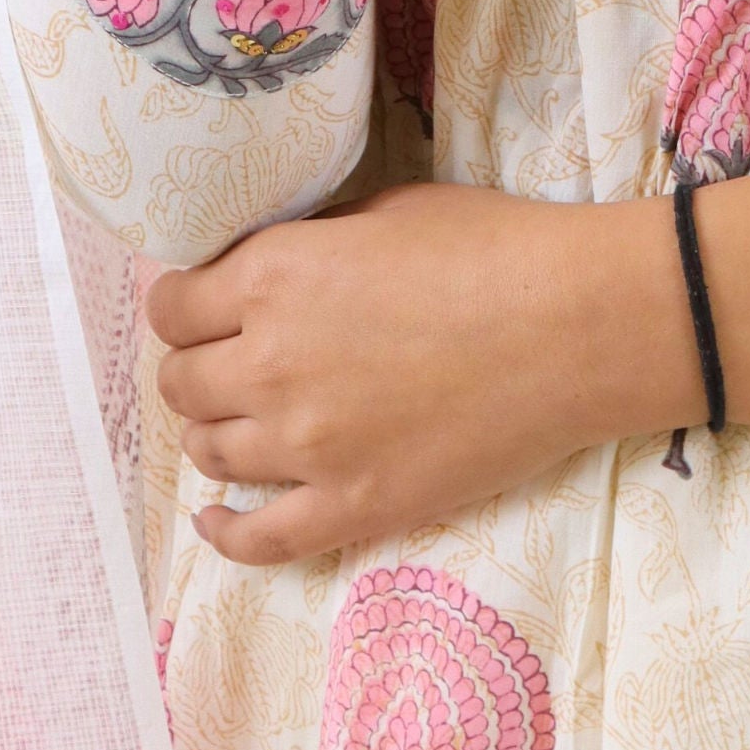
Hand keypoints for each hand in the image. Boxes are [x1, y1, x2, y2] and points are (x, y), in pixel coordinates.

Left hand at [149, 179, 688, 566]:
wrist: (577, 326)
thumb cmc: (494, 248)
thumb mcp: (385, 210)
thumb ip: (309, 245)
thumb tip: (269, 272)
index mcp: (275, 276)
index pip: (171, 308)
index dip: (182, 308)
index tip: (201, 311)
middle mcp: (271, 362)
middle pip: (181, 384)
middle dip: (198, 370)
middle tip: (232, 365)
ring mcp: (307, 445)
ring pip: (210, 453)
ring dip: (218, 435)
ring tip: (246, 425)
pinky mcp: (351, 507)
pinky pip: (256, 539)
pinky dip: (223, 533)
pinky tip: (216, 520)